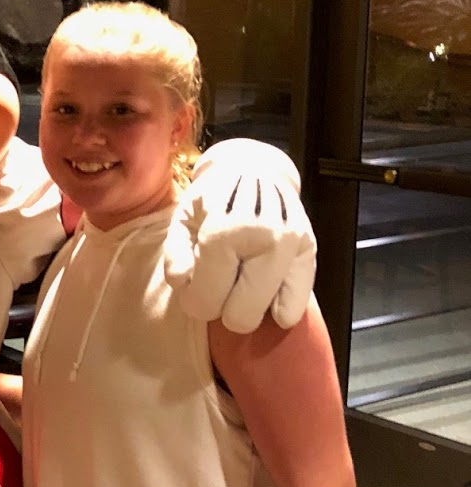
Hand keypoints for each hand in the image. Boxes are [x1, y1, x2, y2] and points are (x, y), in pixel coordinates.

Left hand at [164, 140, 315, 332]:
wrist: (255, 170)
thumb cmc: (212, 201)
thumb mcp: (182, 221)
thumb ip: (176, 257)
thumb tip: (184, 284)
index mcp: (226, 231)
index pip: (207, 299)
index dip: (194, 303)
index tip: (193, 290)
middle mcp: (267, 239)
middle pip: (242, 316)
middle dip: (223, 309)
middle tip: (218, 286)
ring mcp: (293, 246)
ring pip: (271, 315)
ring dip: (250, 305)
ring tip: (240, 281)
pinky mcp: (310, 251)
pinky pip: (298, 304)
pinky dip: (279, 307)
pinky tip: (265, 292)